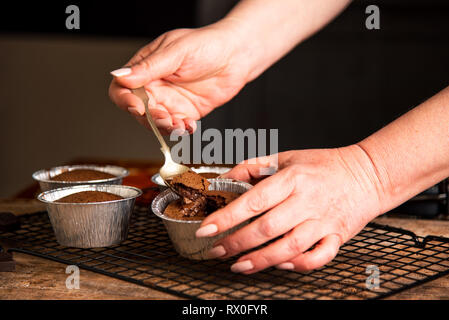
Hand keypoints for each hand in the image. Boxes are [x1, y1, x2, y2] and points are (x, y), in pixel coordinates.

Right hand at [109, 20, 250, 133]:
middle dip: (149, 118)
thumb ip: (149, 67)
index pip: (122, 88)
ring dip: (165, 128)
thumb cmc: (207, 44)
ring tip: (179, 124)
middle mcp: (155, 87)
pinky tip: (190, 126)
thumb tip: (120, 76)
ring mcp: (171, 101)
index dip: (125, 100)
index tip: (138, 107)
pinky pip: (178, 127)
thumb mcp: (175, 51)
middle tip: (164, 117)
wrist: (237, 56)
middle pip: (139, 111)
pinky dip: (181, 130)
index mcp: (146, 69)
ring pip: (157, 123)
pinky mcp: (187, 112)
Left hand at [197, 146, 384, 272]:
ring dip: (261, 260)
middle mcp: (307, 201)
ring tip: (238, 265)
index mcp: (292, 179)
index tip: (206, 228)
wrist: (367, 174)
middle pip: (267, 228)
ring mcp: (324, 221)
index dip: (227, 217)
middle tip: (217, 250)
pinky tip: (280, 265)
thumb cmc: (323, 165)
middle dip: (237, 243)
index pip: (253, 201)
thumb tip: (224, 180)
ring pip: (289, 247)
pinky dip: (299, 265)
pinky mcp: (337, 236)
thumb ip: (253, 167)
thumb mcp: (286, 157)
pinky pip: (318, 258)